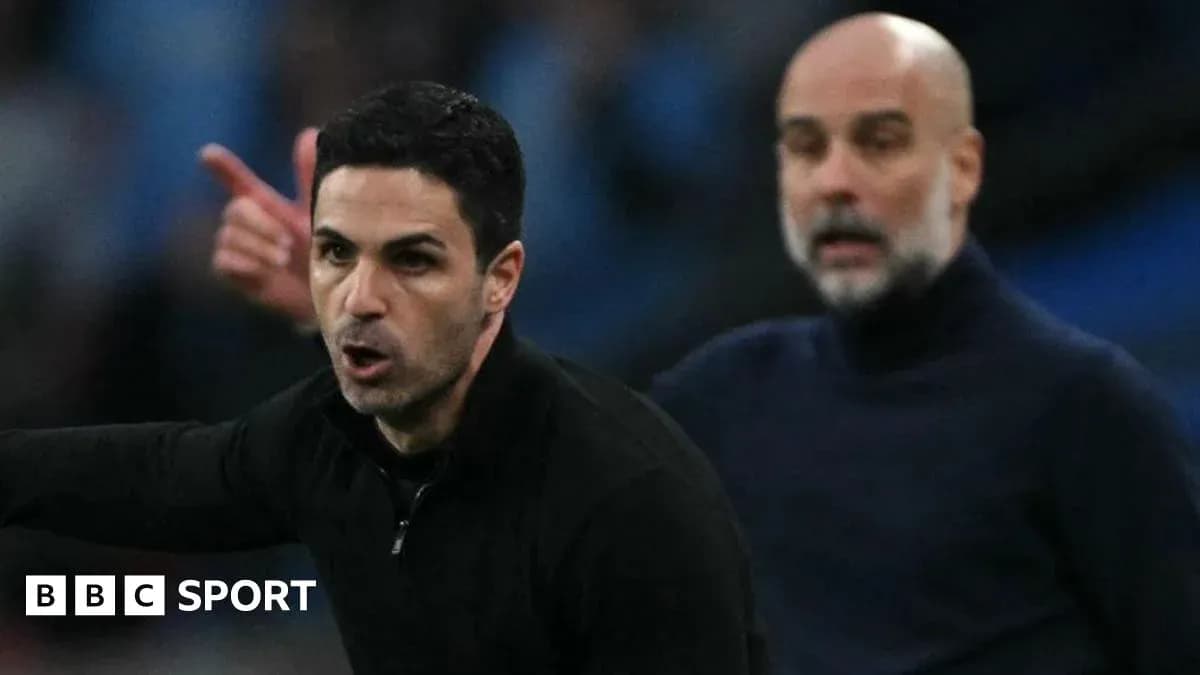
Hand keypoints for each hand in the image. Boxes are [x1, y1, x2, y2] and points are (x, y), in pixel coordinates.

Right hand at [199, 129, 317, 325]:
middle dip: (260, 223)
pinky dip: (246, 264)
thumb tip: (309, 133)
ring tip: (283, 258)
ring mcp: (239, 248)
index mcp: (266, 204)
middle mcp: (248, 223)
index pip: (238, 181)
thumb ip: (311, 177)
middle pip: (234, 210)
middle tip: (288, 241)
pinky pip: (224, 261)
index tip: (208, 154)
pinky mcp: (235, 272)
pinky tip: (268, 271)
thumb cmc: (323, 247)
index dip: (223, 168)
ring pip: (229, 236)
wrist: (328, 291)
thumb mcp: (319, 212)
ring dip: (257, 246)